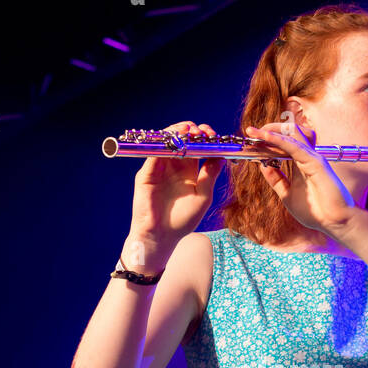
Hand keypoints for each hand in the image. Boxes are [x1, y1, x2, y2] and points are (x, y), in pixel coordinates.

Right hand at [128, 121, 223, 244]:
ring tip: (188, 130)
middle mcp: (173, 166)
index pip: (195, 147)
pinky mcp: (147, 173)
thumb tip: (221, 155)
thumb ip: (210, 176)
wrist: (161, 236)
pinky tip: (175, 141)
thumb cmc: (182, 221)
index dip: (203, 138)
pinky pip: (154, 153)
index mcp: (188, 172)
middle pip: (181, 139)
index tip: (212, 136)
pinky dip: (164, 144)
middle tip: (200, 131)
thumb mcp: (203, 197)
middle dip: (191, 131)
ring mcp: (159, 168)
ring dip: (177, 132)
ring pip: (166, 142)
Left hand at [243, 118, 354, 234]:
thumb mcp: (287, 194)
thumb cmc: (316, 211)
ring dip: (271, 130)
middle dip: (268, 129)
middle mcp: (308, 156)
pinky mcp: (315, 162)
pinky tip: (265, 136)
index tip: (251, 141)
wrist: (334, 223)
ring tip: (254, 132)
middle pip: (288, 132)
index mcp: (301, 163)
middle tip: (250, 133)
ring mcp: (312, 157)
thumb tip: (263, 166)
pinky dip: (277, 139)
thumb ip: (276, 180)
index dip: (268, 139)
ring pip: (291, 133)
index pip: (285, 142)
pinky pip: (294, 145)